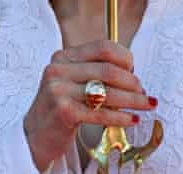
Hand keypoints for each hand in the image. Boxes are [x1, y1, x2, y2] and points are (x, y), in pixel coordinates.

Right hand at [22, 40, 157, 169]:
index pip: (103, 47)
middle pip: (109, 70)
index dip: (125, 58)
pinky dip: (121, 117)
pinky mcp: (63, 111)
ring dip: (133, 100)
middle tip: (144, 93)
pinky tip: (132, 119)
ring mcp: (58, 90)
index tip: (135, 71)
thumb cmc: (62, 106)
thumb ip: (96, 71)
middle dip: (133, 82)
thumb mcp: (73, 81)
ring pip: (108, 92)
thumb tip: (133, 73)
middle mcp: (58, 69)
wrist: (36, 135)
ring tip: (146, 105)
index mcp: (63, 56)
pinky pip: (100, 113)